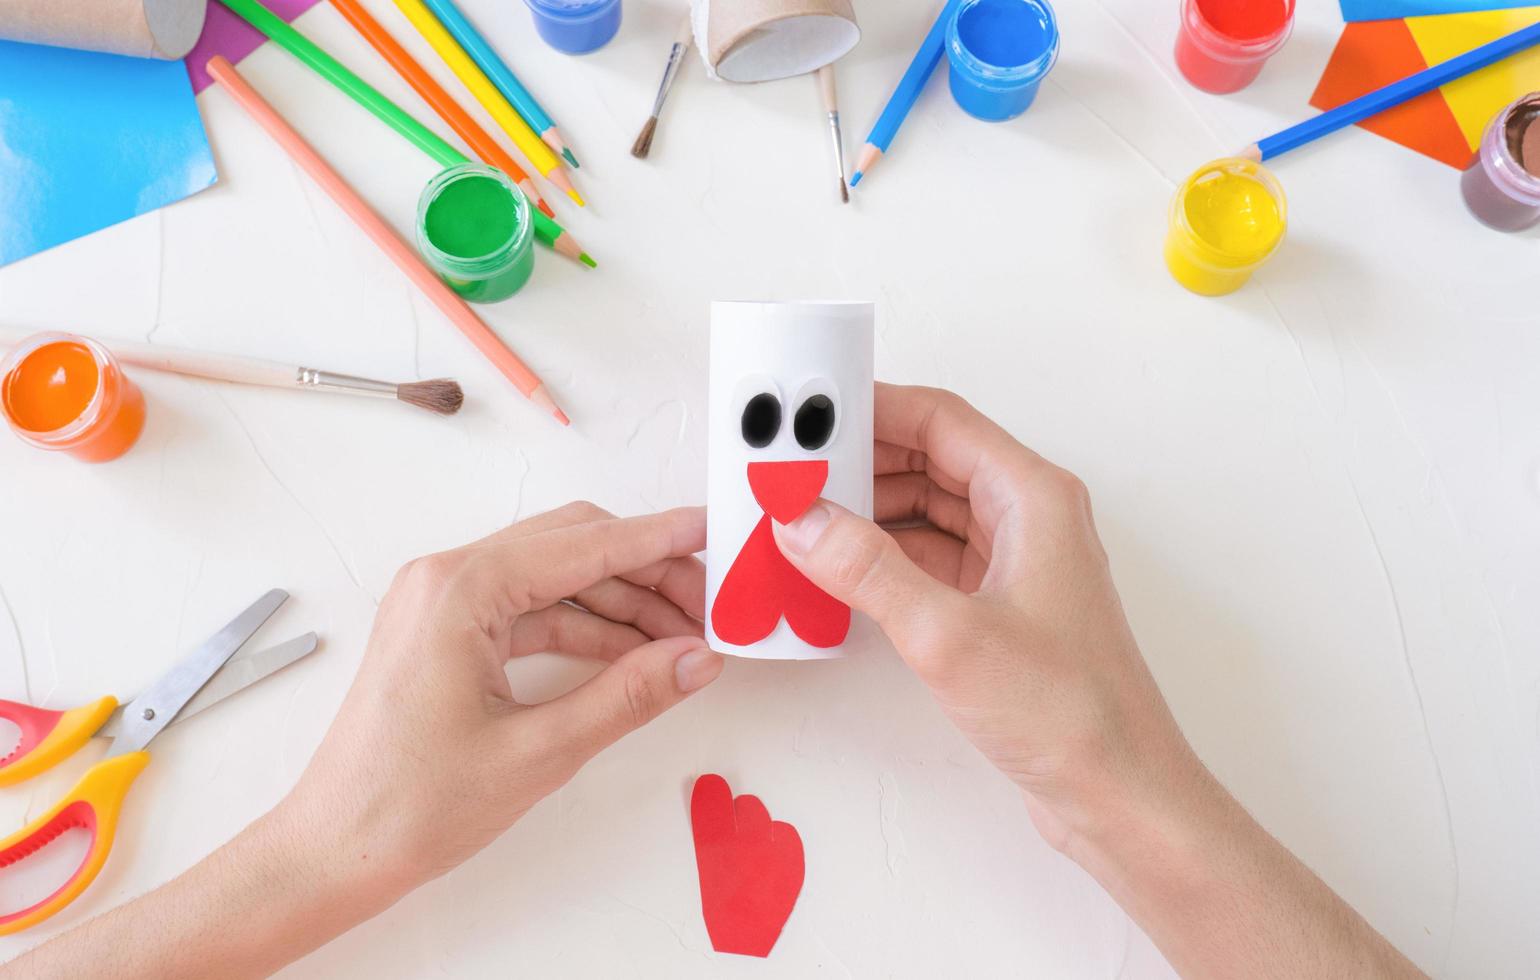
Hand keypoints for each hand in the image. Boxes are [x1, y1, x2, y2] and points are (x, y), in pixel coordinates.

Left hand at [274, 503, 723, 895]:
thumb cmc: (412, 805)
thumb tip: (698, 658)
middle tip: (710, 608)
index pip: (583, 545)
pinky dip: (586, 629)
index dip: (658, 539)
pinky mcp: (448, 634)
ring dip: (622, 603)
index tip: (714, 531)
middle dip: (647, 572)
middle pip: (572, 547)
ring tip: (683, 642)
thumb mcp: (539, 751)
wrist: (335, 851)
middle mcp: (447, 579)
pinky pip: (532, 611)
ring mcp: (444, 604)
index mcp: (460, 590)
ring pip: (557, 579)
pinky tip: (634, 657)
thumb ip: (628, 696)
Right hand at [772, 384, 1197, 849]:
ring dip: (865, 512)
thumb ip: (868, 570)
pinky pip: (927, 558)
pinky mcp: (997, 606)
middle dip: (857, 462)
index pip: (940, 421)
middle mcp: (1026, 517)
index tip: (809, 412)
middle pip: (928, 459)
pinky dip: (881, 558)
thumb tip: (803, 521)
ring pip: (925, 509)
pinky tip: (835, 571)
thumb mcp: (949, 634)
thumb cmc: (1067, 712)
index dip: (871, 409)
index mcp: (1033, 497)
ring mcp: (1013, 562)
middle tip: (790, 469)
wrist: (1116, 793)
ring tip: (801, 518)